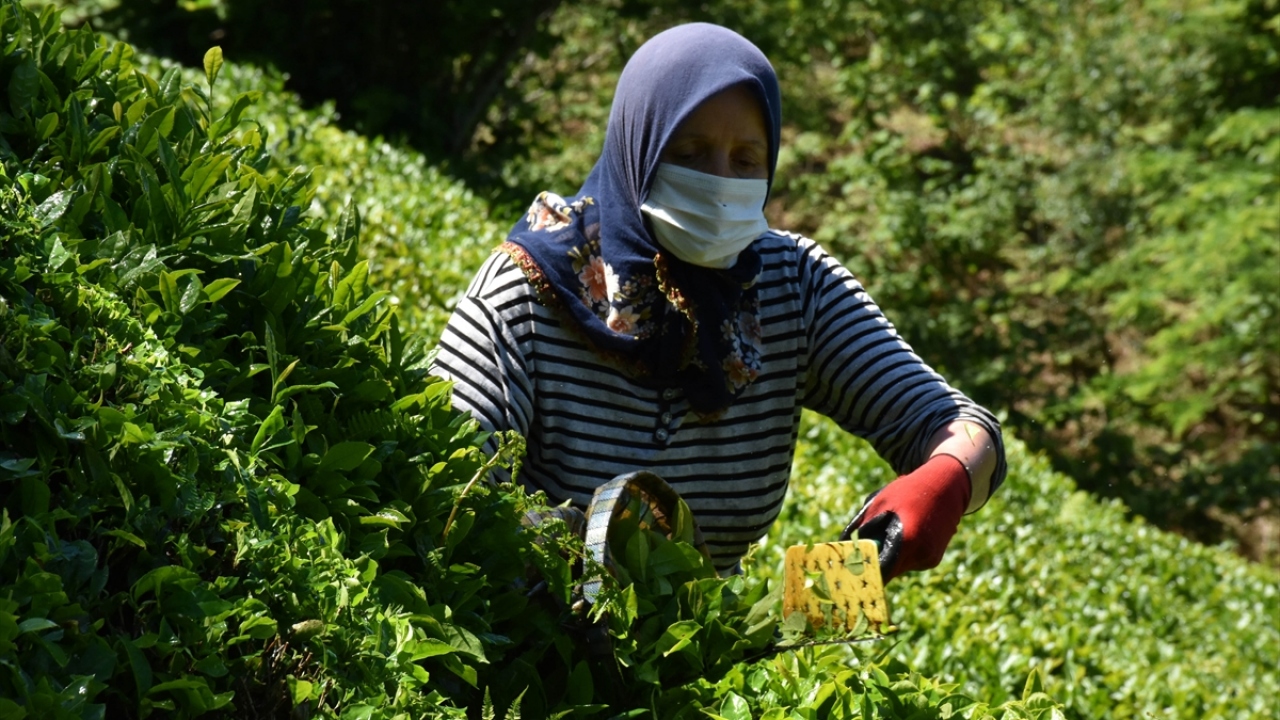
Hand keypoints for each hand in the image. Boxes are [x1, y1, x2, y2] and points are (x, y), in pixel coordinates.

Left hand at [839, 454, 971, 581]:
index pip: (880, 571)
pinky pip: (909, 561)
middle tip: (862, 548)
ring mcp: (929, 559)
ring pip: (897, 566)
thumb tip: (844, 547)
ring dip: (888, 554)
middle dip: (874, 561)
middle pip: (888, 570)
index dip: (863, 571)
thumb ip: (861, 528)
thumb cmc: (909, 490)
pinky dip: (901, 551)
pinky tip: (907, 531)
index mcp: (908, 541)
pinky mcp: (934, 558)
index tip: (849, 570)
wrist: (948, 485)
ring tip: (895, 528)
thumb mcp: (879, 503)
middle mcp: (922, 555)